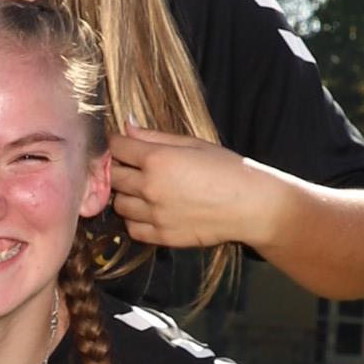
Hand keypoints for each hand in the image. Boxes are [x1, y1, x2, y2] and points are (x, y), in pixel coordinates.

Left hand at [103, 127, 261, 251]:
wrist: (250, 205)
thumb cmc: (226, 169)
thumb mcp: (192, 144)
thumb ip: (155, 137)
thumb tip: (127, 127)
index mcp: (157, 159)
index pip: (116, 148)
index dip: (114, 143)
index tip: (119, 144)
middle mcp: (150, 188)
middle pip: (113, 177)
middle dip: (118, 169)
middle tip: (131, 167)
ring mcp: (155, 215)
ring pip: (119, 205)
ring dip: (126, 196)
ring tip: (143, 190)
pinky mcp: (162, 236)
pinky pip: (132, 229)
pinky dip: (135, 220)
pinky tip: (149, 211)